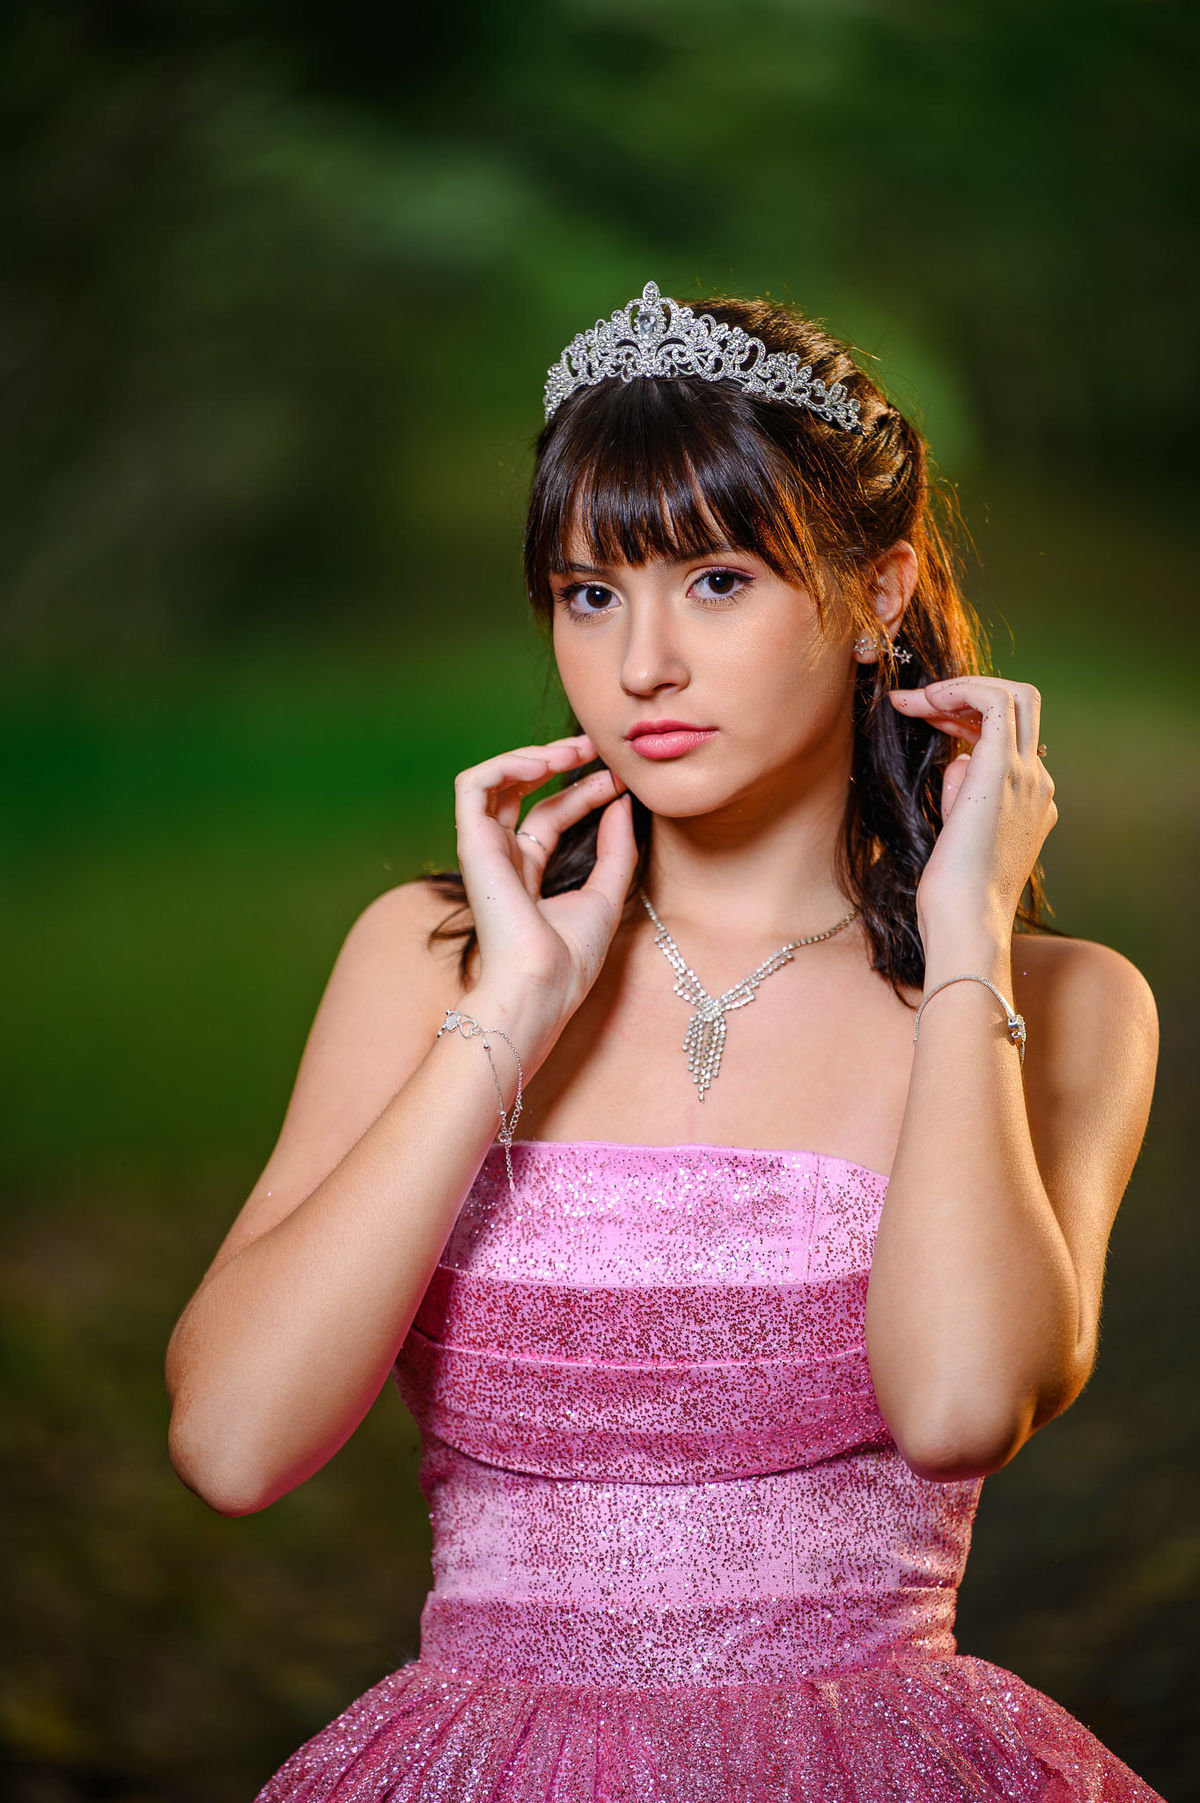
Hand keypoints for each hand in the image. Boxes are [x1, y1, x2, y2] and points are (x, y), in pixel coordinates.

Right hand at [454, 731, 637, 1019]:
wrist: (541, 985)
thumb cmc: (569, 958)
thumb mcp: (607, 893)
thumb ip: (616, 848)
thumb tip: (623, 802)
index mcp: (528, 872)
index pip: (552, 814)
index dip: (585, 790)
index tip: (620, 780)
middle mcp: (502, 858)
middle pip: (521, 792)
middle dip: (556, 760)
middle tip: (592, 745)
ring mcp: (485, 850)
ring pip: (492, 781)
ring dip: (530, 755)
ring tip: (570, 751)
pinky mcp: (472, 844)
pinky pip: (473, 786)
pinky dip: (505, 764)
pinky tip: (543, 763)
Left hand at [886, 677, 1056, 933]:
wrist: (966, 923)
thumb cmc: (952, 895)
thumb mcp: (958, 837)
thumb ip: (963, 798)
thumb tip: (957, 764)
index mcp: (1031, 802)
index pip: (1009, 737)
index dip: (966, 719)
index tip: (927, 722)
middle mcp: (1038, 784)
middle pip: (1021, 707)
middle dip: (966, 694)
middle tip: (917, 705)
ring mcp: (1026, 776)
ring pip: (1014, 696)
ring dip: (958, 689)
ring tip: (911, 703)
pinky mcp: (1003, 772)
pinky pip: (995, 703)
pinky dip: (961, 690)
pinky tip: (925, 702)